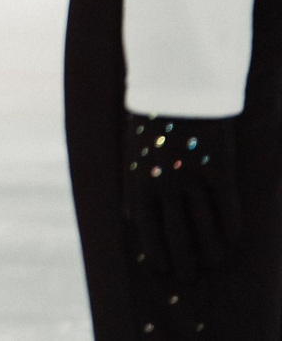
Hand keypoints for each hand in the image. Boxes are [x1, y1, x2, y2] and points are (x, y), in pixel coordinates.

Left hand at [125, 113, 243, 286]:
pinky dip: (231, 227)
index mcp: (138, 178)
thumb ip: (133, 184)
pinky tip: (233, 239)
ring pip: (205, 227)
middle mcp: (164, 183)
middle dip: (182, 261)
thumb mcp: (132, 148)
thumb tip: (128, 217)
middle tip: (188, 279)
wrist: (175, 83)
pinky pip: (228, 208)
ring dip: (209, 249)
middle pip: (176, 234)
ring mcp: (193, 177)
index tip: (163, 268)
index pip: (147, 228)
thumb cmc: (152, 116)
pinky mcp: (219, 169)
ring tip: (212, 262)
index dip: (156, 251)